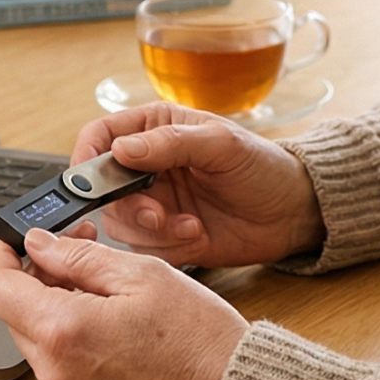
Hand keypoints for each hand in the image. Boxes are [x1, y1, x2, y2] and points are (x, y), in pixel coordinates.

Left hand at [0, 227, 248, 379]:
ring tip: (110, 297)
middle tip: (81, 255)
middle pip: (19, 319)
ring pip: (43, 348)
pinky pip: (65, 378)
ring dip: (61, 317)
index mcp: (65, 332)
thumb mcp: (143, 274)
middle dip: (41, 282)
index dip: (3, 258)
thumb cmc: (200, 338)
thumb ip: (80, 256)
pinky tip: (117, 336)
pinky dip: (78, 352)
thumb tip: (39, 244)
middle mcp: (57, 377)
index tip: (17, 243)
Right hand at [73, 104, 324, 266]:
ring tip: (188, 226)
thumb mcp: (222, 145)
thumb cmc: (264, 166)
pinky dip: (167, 247)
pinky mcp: (167, 237)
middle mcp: (148, 167)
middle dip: (127, 206)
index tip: (91, 180)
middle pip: (103, 189)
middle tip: (156, 214)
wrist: (293, 214)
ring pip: (120, 224)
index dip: (87, 157)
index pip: (100, 136)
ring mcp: (156, 203)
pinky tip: (197, 236)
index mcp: (155, 129)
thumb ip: (170, 143)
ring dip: (150, 231)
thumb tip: (122, 148)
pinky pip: (144, 249)